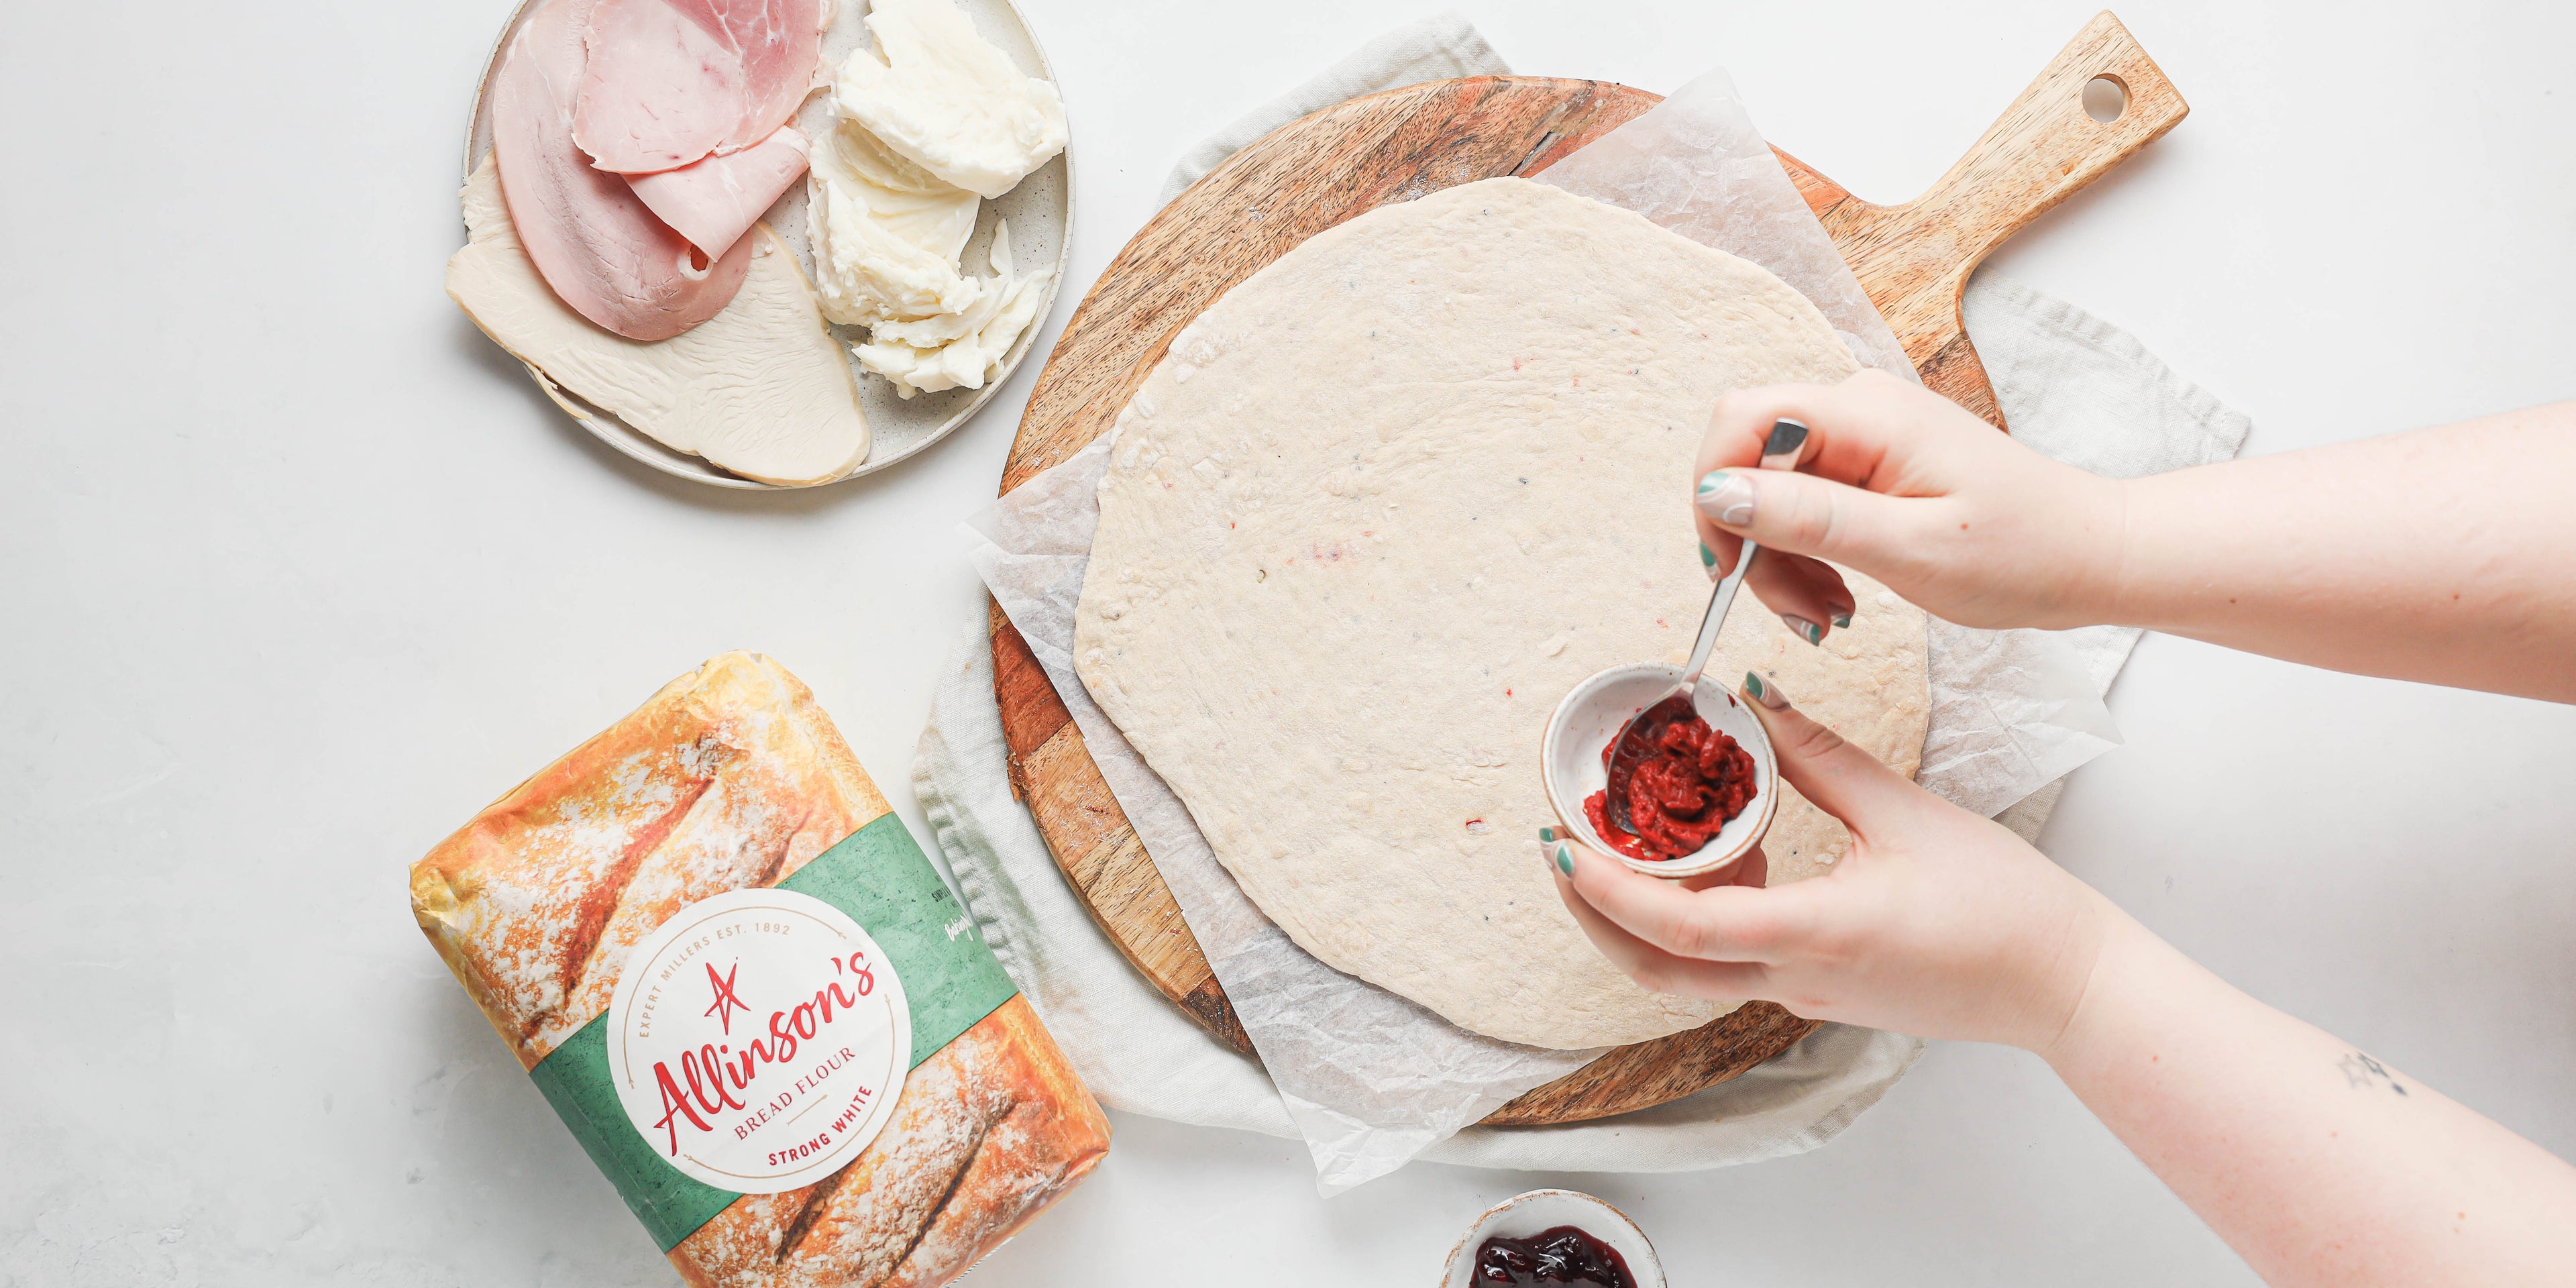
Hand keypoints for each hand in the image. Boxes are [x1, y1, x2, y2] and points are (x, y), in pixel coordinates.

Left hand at [1545, 672, 2121, 1050]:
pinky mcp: (1822, 994)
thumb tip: (1755, 697)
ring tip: (1638, 836)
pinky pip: (1738, 961)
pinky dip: (1706, 914)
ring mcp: (1806, 995)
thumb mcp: (1906, 813)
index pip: (1679, 929)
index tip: (1562, 844)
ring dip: (1649, 912)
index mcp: (1813, 935)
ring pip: (1692, 972)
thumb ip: (1820, 756)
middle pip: (1657, 969)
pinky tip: (1728, 852)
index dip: (1608, 890)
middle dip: (1594, 913)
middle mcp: (1795, 979)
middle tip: (1562, 849)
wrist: (2064, 985)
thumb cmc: (2002, 905)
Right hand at [1692, 369, 2128, 639]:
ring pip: (1771, 490)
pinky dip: (1807, 556)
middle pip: (1750, 460)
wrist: (2092, 556)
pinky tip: (1837, 597)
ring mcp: (1866, 436)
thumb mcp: (1909, 550)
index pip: (1740, 419)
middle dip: (1752, 542)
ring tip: (1824, 616)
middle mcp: (1858, 409)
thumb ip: (1808, 517)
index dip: (1715, 492)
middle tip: (1796, 614)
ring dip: (1779, 560)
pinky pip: (1806, 504)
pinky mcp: (1874, 465)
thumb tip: (1717, 492)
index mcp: (1867, 414)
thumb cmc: (2023, 554)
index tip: (1730, 567)